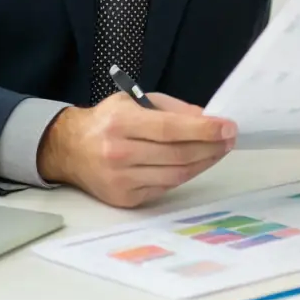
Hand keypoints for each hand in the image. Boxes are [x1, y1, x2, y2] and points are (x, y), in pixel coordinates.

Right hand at [38, 92, 236, 208]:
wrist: (70, 150)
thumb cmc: (107, 121)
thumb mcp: (134, 101)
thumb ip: (171, 108)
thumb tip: (206, 119)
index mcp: (120, 122)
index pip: (170, 128)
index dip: (203, 129)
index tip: (227, 127)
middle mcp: (118, 152)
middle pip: (177, 154)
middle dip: (210, 146)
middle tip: (230, 139)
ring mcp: (121, 179)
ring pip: (176, 174)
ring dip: (204, 162)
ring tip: (219, 151)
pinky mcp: (125, 198)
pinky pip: (165, 186)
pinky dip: (185, 174)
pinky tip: (195, 163)